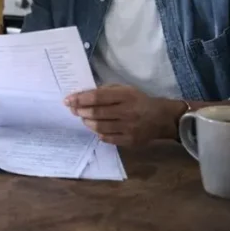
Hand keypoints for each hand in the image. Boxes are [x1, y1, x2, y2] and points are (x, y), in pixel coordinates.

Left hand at [65, 84, 179, 145]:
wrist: (161, 118)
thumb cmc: (138, 100)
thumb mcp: (125, 89)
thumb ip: (106, 91)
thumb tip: (84, 96)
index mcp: (126, 96)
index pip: (98, 97)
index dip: (80, 99)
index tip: (68, 100)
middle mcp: (127, 112)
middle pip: (96, 113)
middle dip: (81, 111)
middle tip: (73, 110)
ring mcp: (129, 128)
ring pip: (100, 127)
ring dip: (87, 122)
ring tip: (84, 118)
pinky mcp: (130, 140)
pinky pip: (108, 138)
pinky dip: (98, 133)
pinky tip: (96, 128)